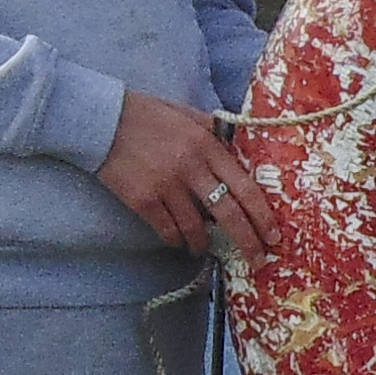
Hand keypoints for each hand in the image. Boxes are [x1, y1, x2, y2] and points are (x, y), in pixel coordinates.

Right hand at [98, 90, 266, 253]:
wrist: (102, 121)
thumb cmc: (146, 115)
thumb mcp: (187, 114)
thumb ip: (213, 131)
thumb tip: (240, 148)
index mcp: (208, 144)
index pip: (246, 187)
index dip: (263, 216)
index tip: (273, 235)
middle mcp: (192, 167)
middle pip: (229, 214)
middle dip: (248, 242)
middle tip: (257, 260)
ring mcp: (167, 186)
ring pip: (197, 229)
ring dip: (203, 243)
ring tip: (203, 248)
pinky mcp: (143, 201)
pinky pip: (168, 230)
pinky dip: (176, 239)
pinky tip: (178, 239)